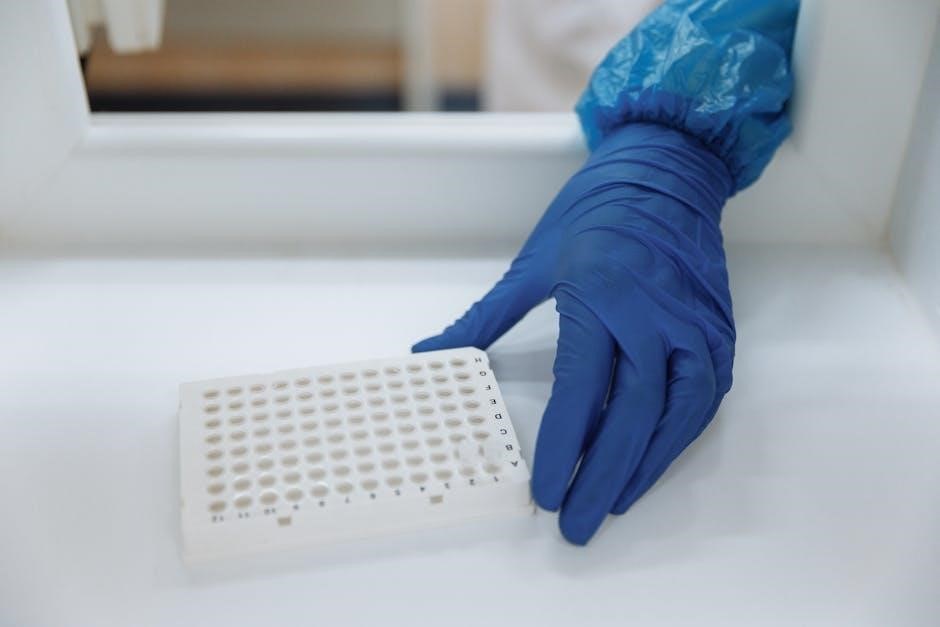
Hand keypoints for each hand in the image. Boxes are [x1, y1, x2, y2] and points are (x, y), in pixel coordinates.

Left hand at [413, 122, 735, 543]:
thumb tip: (433, 354)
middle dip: (602, 476)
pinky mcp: (718, 331)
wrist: (667, 170)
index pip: (581, 390)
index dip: (563, 448)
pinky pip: (702, 399)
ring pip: (675, 416)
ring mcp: (694, 325)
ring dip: (644, 469)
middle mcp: (654, 315)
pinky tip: (651, 463)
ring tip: (612, 504)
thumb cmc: (596, 210)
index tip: (546, 492)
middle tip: (577, 524)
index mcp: (600, 295)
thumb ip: (485, 320)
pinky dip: (677, 439)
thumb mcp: (533, 263)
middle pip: (631, 415)